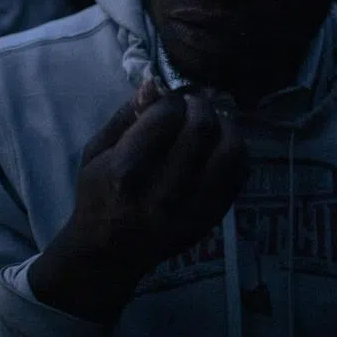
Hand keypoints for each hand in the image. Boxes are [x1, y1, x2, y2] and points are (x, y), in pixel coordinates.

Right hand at [29, 81, 249, 321]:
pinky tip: (220, 144)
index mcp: (125, 173)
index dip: (172, 99)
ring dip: (224, 125)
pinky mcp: (210, 220)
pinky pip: (239, 175)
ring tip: (211, 121)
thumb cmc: (98, 194)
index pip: (166, 116)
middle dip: (199, 105)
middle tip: (192, 104)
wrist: (109, 252)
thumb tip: (156, 84)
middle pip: (201, 129)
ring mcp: (190, 211)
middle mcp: (161, 193)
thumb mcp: (96, 151)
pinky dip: (236, 151)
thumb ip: (126, 116)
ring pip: (229, 151)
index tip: (168, 101)